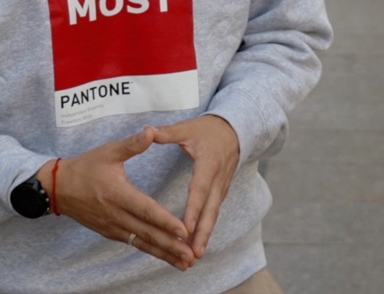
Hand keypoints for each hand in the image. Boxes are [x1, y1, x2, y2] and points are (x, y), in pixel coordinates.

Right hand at [53, 127, 195, 270]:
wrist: (58, 188)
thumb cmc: (85, 167)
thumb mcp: (108, 151)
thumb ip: (132, 144)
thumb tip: (151, 131)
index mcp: (118, 194)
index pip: (146, 210)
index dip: (165, 221)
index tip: (184, 231)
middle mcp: (116, 215)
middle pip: (147, 233)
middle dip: (171, 245)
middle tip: (191, 256)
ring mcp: (112, 226)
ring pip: (142, 242)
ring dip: (164, 254)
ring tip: (185, 263)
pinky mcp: (110, 232)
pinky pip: (134, 243)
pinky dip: (151, 251)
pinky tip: (167, 257)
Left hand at [151, 115, 240, 258]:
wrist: (235, 130)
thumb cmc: (207, 130)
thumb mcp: (187, 128)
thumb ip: (167, 133)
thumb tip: (148, 131)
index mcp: (208, 163)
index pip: (200, 189)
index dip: (194, 208)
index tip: (186, 227)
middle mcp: (218, 179)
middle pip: (210, 209)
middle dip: (203, 232)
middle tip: (194, 253)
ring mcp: (222, 187)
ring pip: (213, 214)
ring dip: (205, 235)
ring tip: (195, 256)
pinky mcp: (221, 192)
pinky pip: (213, 213)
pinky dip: (207, 229)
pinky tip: (198, 244)